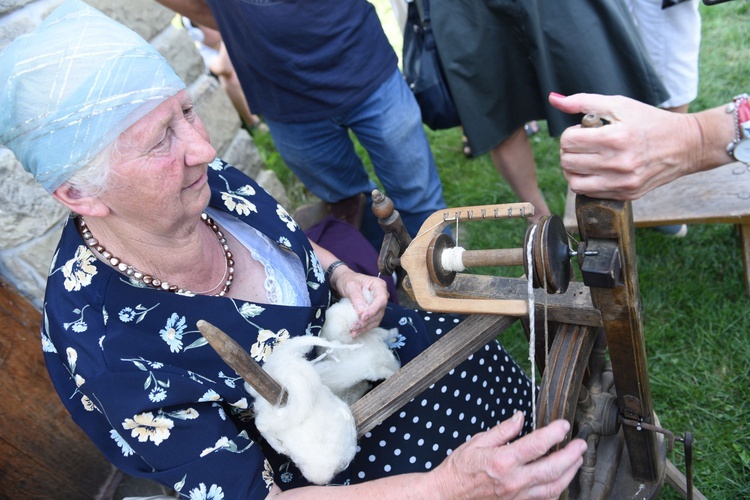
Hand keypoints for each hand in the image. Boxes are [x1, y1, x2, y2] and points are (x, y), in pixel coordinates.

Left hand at [329, 265, 387, 335]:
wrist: (342, 281)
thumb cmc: (347, 280)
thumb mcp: (350, 286)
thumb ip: (356, 297)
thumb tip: (361, 312)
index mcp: (379, 286)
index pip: (381, 299)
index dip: (374, 310)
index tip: (363, 317)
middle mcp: (381, 296)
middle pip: (379, 311)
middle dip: (368, 321)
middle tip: (355, 326)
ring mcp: (377, 305)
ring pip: (376, 319)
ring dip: (365, 327)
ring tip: (354, 332)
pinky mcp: (372, 312)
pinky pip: (371, 322)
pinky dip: (363, 328)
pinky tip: (355, 332)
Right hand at [430, 411, 585, 498]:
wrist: (447, 496)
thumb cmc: (459, 470)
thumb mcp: (477, 442)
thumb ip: (502, 430)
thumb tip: (520, 418)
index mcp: (502, 461)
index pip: (536, 445)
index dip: (554, 433)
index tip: (563, 425)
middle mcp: (513, 480)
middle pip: (552, 468)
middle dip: (571, 455)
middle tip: (581, 444)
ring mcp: (517, 496)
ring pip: (554, 487)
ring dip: (570, 473)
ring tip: (577, 460)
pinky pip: (544, 499)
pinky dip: (557, 489)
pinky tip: (562, 480)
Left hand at [549, 92, 699, 199]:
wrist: (686, 145)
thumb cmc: (650, 122)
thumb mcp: (619, 104)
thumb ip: (583, 101)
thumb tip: (553, 99)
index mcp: (616, 138)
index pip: (569, 141)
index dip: (570, 134)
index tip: (581, 132)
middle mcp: (618, 163)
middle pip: (567, 162)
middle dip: (569, 151)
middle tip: (582, 145)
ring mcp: (622, 182)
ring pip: (574, 182)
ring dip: (573, 169)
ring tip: (584, 159)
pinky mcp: (626, 195)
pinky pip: (590, 193)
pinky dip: (586, 182)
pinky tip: (596, 170)